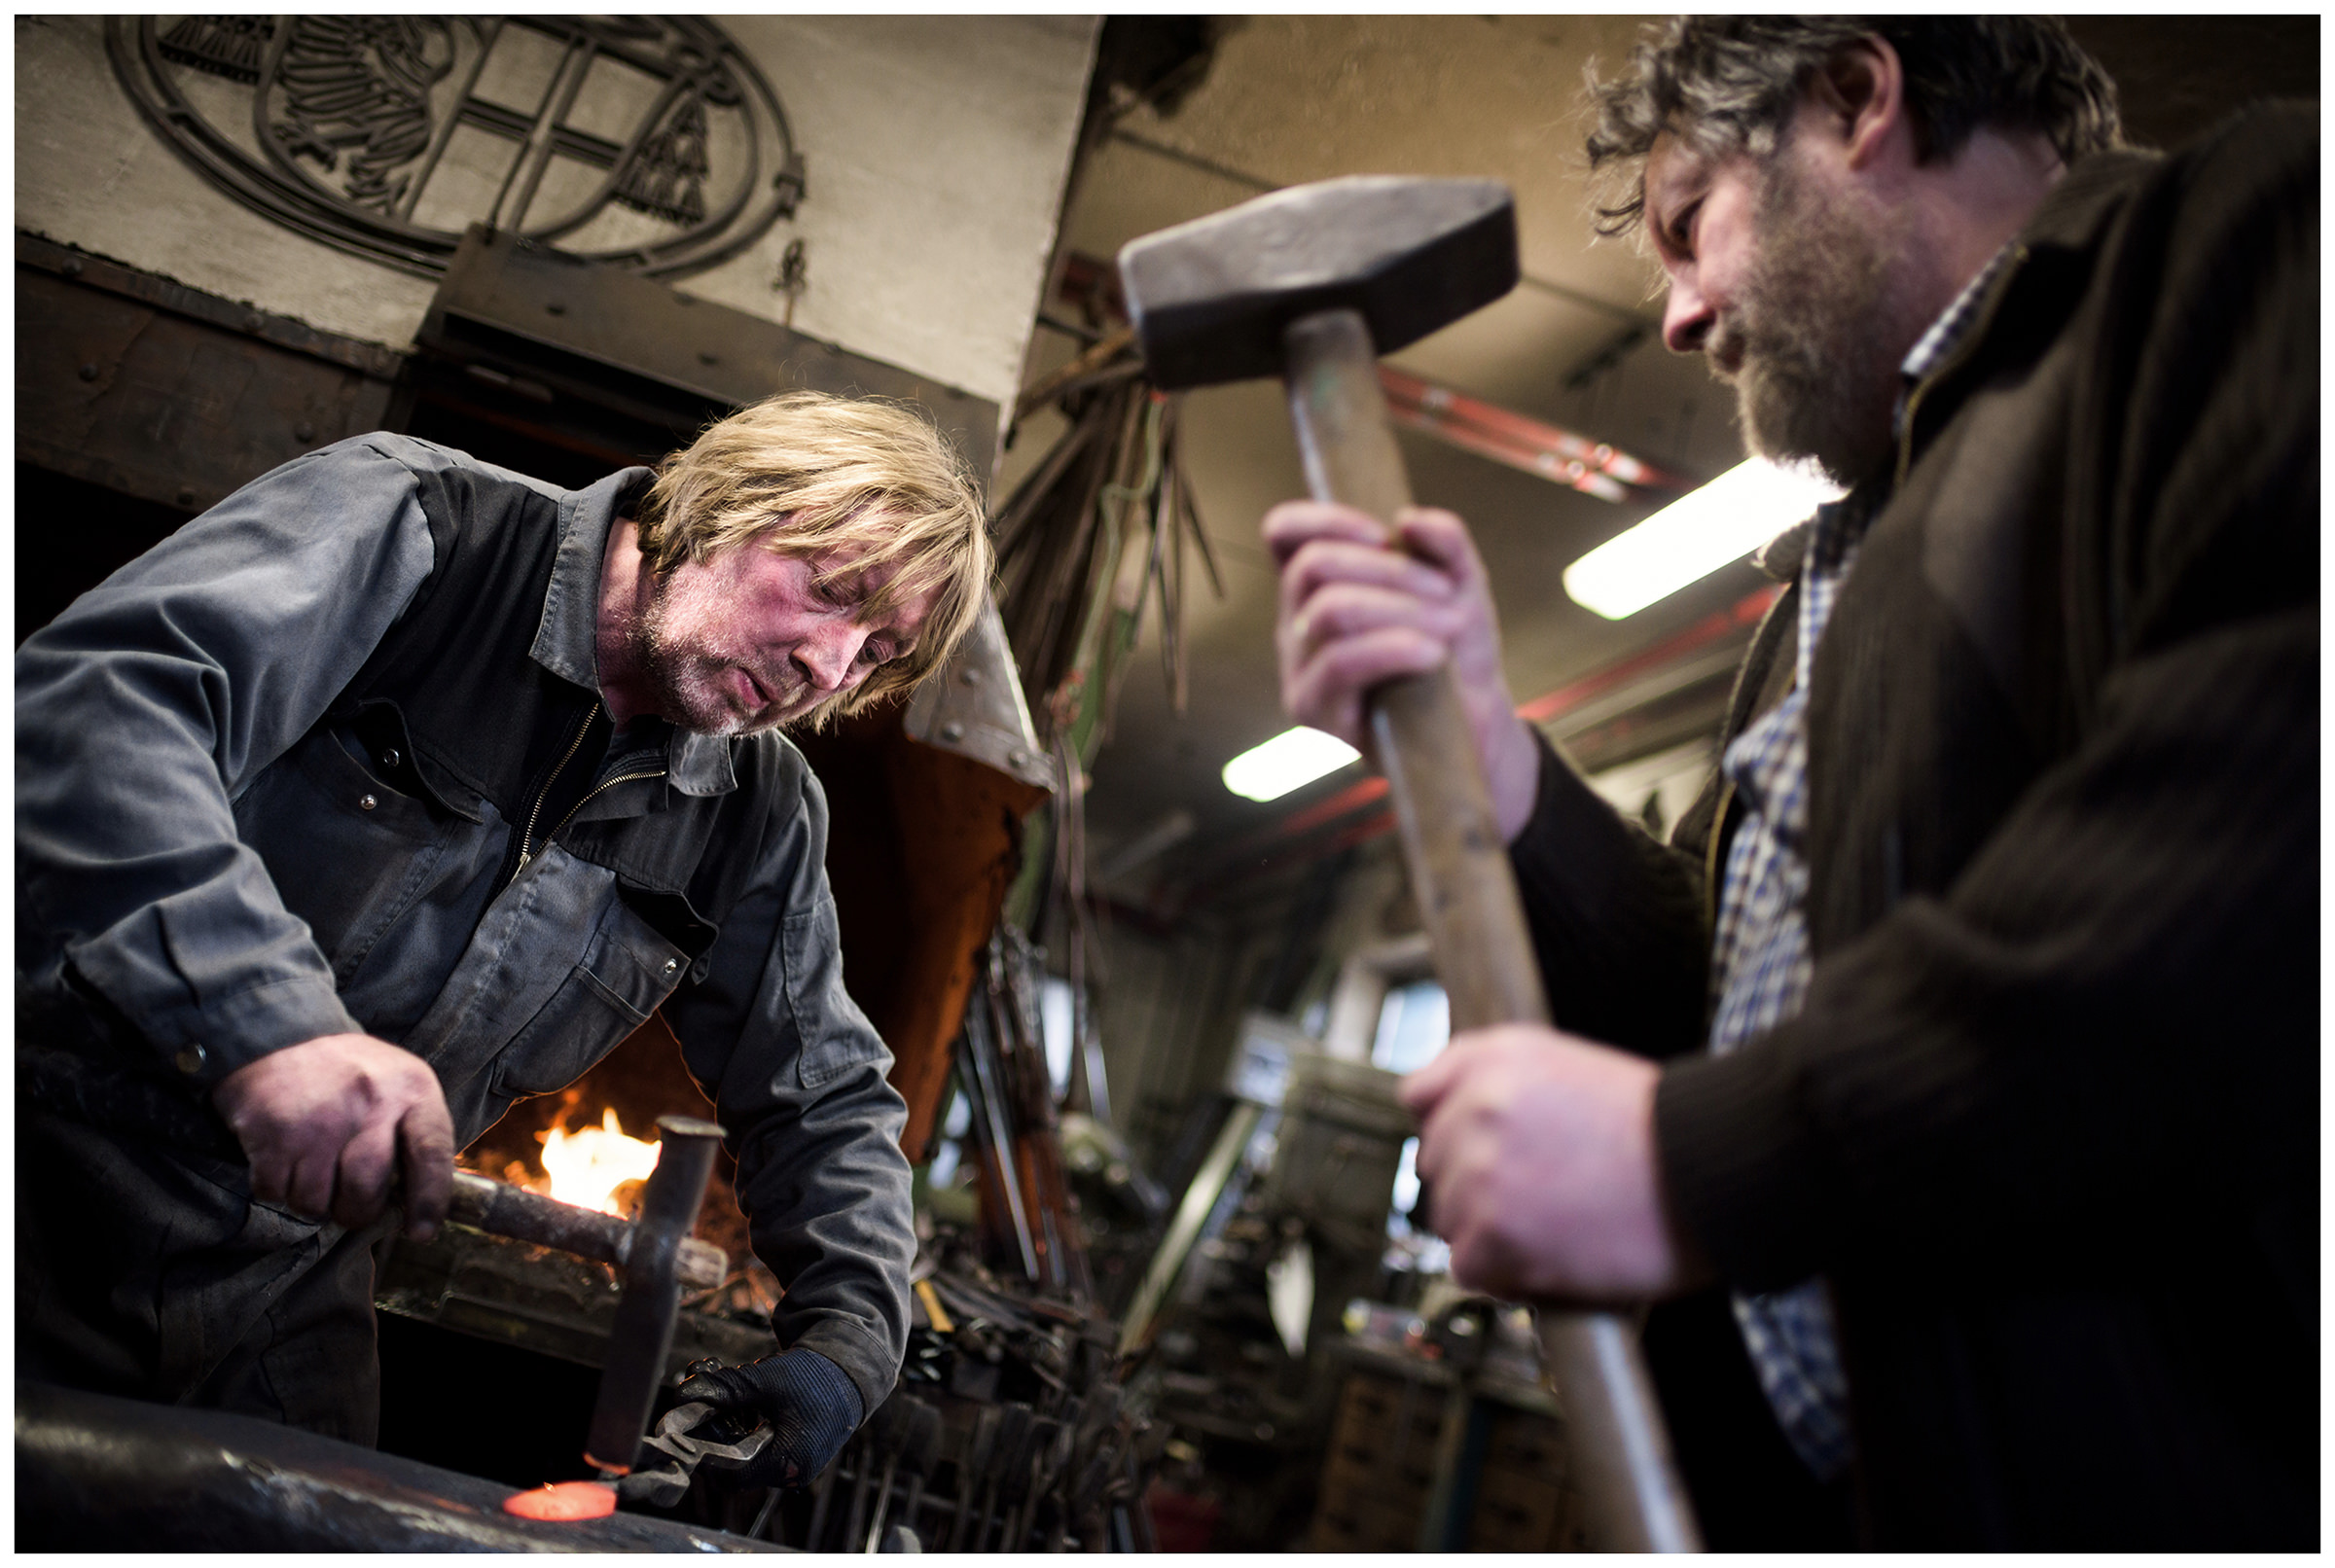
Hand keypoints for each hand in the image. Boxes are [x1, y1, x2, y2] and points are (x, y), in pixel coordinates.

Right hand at [213, 1032, 453, 1238]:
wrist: (280, 1039)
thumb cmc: (351, 1076)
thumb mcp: (401, 1085)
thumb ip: (415, 1135)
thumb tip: (419, 1204)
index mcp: (411, 1089)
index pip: (432, 1152)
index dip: (430, 1200)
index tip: (421, 1233)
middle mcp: (368, 1102)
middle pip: (366, 1189)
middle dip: (357, 1212)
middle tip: (351, 1205)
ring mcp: (319, 1118)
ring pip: (317, 1202)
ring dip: (313, 1203)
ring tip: (315, 1174)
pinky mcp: (272, 1133)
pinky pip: (276, 1194)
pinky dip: (278, 1191)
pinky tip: (285, 1164)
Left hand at [675, 1347, 863, 1488]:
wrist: (851, 1370)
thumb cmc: (818, 1378)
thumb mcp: (769, 1379)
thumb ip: (727, 1389)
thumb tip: (684, 1394)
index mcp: (788, 1461)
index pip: (731, 1475)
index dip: (705, 1450)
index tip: (689, 1422)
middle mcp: (789, 1470)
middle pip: (734, 1459)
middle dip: (712, 1422)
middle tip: (699, 1389)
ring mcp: (789, 1462)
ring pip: (741, 1446)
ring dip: (723, 1414)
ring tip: (713, 1373)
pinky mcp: (788, 1448)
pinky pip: (754, 1439)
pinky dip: (740, 1415)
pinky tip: (732, 1385)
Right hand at [1266, 501, 1539, 839]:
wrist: (1476, 724)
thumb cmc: (1455, 652)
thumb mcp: (1461, 585)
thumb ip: (1444, 543)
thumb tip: (1409, 518)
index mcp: (1320, 587)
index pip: (1283, 534)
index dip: (1323, 518)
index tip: (1382, 533)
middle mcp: (1298, 626)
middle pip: (1311, 566)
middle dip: (1388, 568)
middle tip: (1446, 590)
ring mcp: (1301, 671)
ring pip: (1329, 611)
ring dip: (1400, 608)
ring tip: (1452, 624)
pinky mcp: (1317, 715)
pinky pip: (1341, 664)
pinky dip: (1393, 648)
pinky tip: (1432, 654)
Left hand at [1400, 1024, 1707, 1302]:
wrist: (1710, 1172)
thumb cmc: (1657, 1126)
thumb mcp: (1566, 1060)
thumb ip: (1488, 1070)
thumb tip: (1430, 1102)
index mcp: (1492, 1060)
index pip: (1420, 1099)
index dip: (1457, 1130)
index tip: (1486, 1149)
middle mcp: (1475, 1109)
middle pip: (1434, 1166)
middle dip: (1478, 1184)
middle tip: (1542, 1192)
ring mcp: (1479, 1174)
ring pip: (1449, 1218)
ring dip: (1491, 1230)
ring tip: (1556, 1222)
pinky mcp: (1493, 1235)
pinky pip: (1467, 1267)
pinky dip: (1504, 1272)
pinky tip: (1550, 1254)